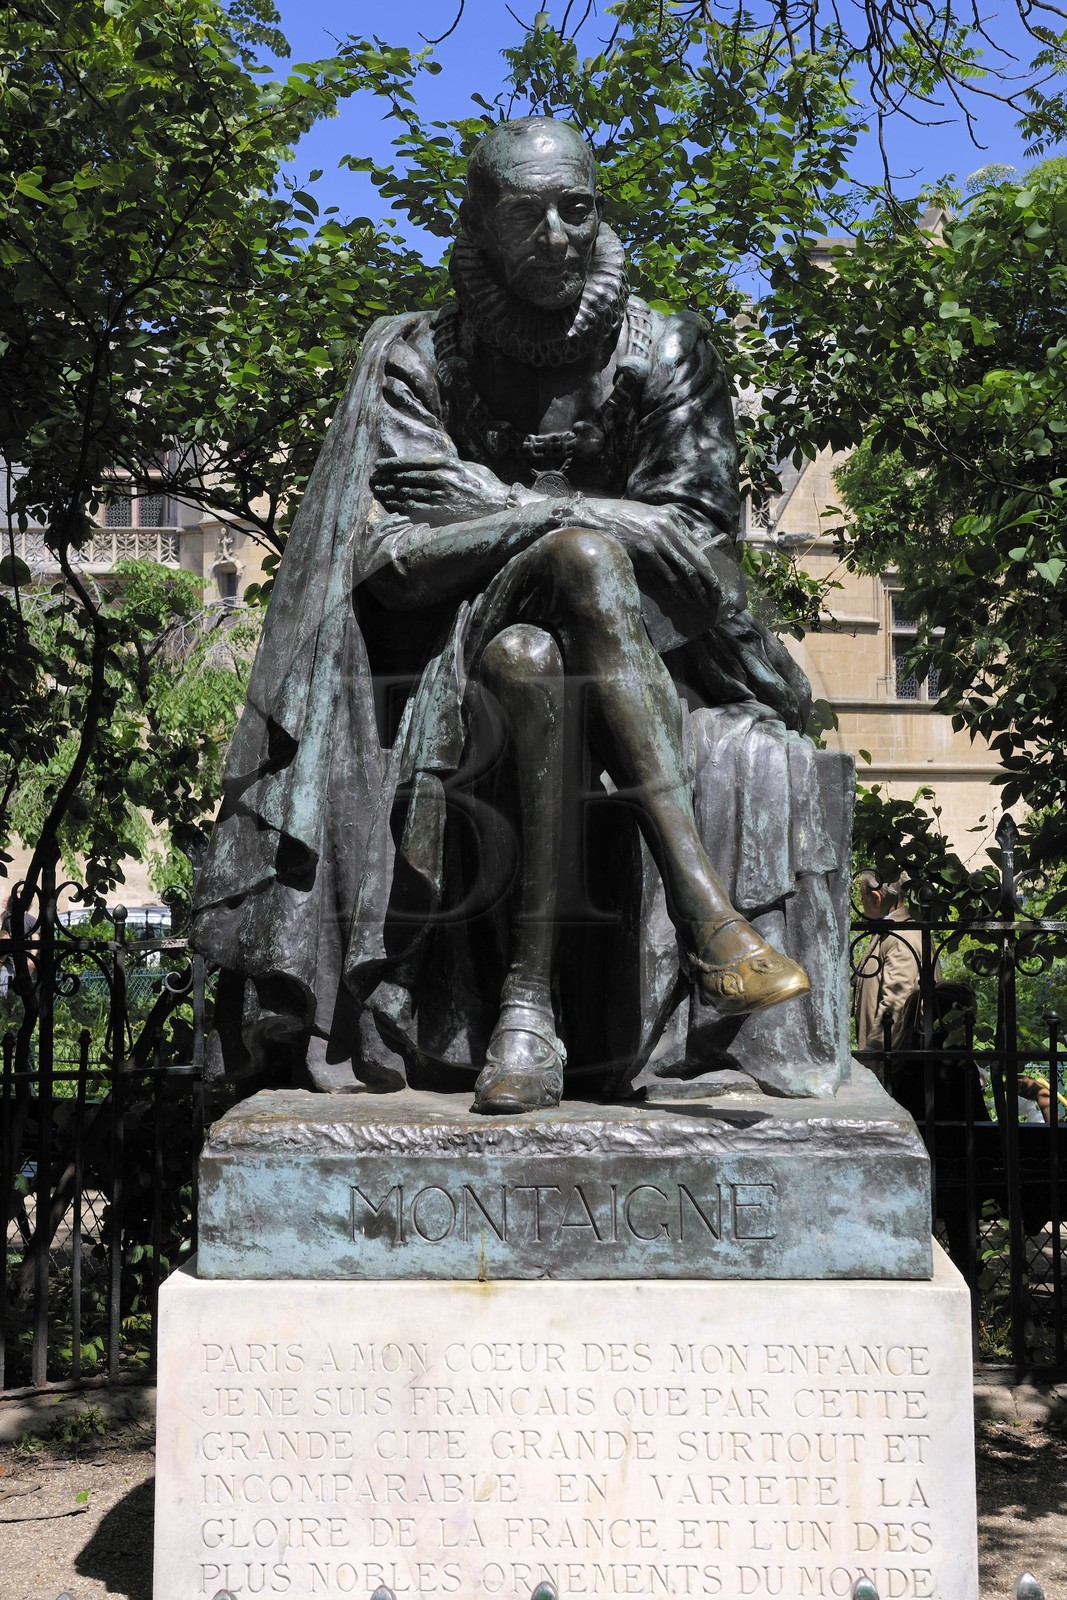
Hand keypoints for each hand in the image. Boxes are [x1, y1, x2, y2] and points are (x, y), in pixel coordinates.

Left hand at [371, 454, 508, 523]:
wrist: (499, 505)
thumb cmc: (484, 484)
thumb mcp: (466, 466)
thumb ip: (447, 464)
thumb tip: (430, 464)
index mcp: (446, 463)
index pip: (412, 462)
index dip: (393, 464)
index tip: (380, 465)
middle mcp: (440, 478)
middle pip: (405, 477)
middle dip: (386, 478)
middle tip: (373, 478)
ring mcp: (439, 496)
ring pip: (406, 493)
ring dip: (389, 492)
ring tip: (377, 491)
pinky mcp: (440, 513)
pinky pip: (414, 509)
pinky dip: (400, 506)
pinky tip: (391, 505)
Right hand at [569, 498, 724, 620]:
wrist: (597, 518)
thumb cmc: (623, 518)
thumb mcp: (651, 514)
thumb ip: (672, 524)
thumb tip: (693, 540)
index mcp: (670, 520)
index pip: (696, 549)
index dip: (709, 569)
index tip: (714, 583)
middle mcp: (666, 531)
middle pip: (696, 561)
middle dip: (709, 582)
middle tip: (715, 597)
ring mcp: (655, 543)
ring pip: (684, 571)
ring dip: (696, 590)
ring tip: (703, 601)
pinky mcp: (643, 555)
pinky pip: (666, 575)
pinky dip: (678, 588)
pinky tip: (684, 598)